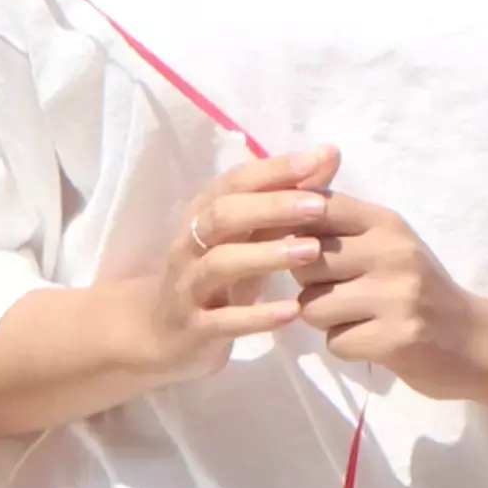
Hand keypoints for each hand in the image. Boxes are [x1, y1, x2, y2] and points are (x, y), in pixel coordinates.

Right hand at [121, 145, 340, 389]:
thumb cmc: (214, 277)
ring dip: (266, 255)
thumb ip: (285, 199)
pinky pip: (224, 321)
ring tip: (311, 252)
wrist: (158, 332)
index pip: (235, 182)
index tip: (315, 161)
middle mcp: (190, 245)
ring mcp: (188, 287)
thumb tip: (328, 154)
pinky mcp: (192, 328)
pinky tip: (293, 311)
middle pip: (224, 216)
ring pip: (220, 264)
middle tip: (319, 206)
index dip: (272, 169)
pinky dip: (258, 316)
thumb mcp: (246, 236)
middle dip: (272, 207)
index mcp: (203, 214)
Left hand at [290, 185, 487, 395]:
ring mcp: (397, 294)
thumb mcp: (389, 246)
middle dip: (308, 285)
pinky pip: (335, 342)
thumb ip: (342, 229)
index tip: (292, 248)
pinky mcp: (398, 337)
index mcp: (386, 223)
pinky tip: (372, 340)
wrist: (476, 341)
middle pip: (304, 262)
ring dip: (326, 320)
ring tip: (357, 319)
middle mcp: (391, 251)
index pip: (318, 207)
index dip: (291, 228)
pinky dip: (346, 346)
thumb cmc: (421, 291)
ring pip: (312, 306)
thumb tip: (277, 216)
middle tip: (337, 293)